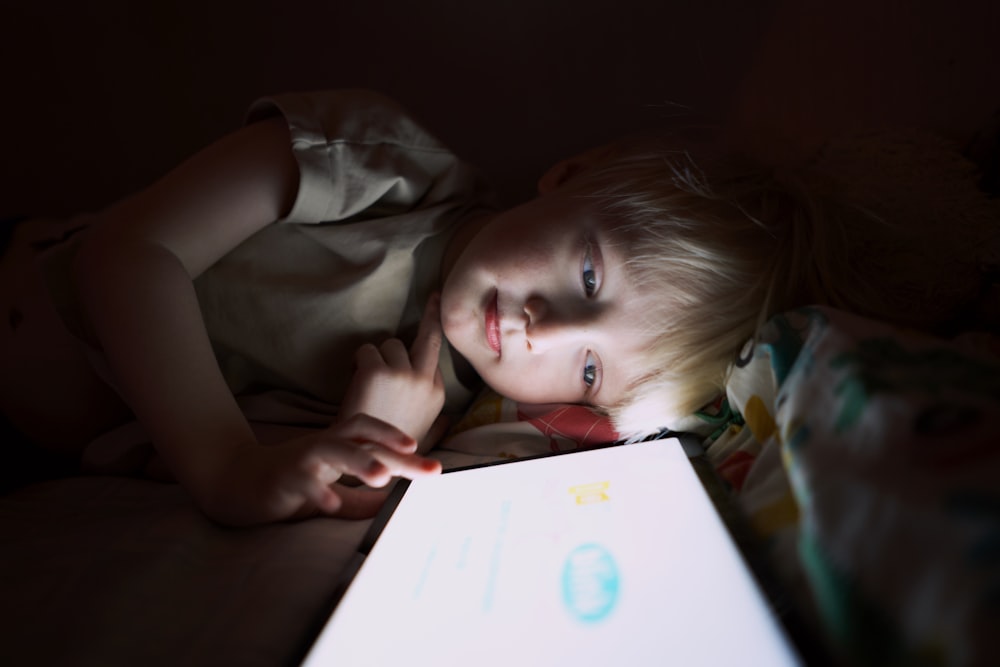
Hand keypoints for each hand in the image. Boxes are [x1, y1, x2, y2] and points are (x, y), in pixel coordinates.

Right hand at [200, 414, 441, 525]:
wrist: (239, 482)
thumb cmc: (293, 484)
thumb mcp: (334, 490)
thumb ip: (362, 498)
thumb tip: (396, 504)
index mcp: (339, 446)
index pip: (375, 438)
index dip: (403, 445)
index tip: (432, 463)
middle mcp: (325, 445)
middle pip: (363, 438)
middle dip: (395, 451)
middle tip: (426, 467)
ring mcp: (303, 459)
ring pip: (334, 449)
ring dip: (360, 461)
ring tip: (382, 476)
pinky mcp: (284, 477)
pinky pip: (303, 482)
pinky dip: (318, 491)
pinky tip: (332, 504)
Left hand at [341, 296, 447, 448]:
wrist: (363, 461)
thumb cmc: (389, 451)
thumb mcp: (424, 439)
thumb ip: (439, 425)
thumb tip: (450, 421)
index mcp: (437, 395)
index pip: (435, 358)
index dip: (427, 346)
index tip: (436, 323)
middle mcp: (424, 380)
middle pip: (430, 336)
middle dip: (434, 314)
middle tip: (435, 295)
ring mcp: (402, 374)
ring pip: (391, 343)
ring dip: (378, 356)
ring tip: (368, 380)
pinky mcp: (377, 371)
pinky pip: (367, 350)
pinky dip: (358, 361)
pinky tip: (355, 378)